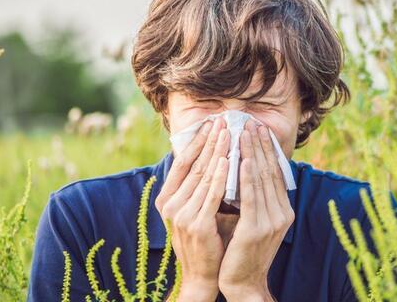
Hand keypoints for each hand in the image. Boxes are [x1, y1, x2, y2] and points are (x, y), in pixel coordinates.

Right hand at [155, 117, 230, 300]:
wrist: (203, 275)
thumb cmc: (205, 239)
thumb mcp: (196, 209)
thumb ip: (201, 187)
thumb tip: (215, 157)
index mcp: (167, 199)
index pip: (183, 163)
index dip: (197, 142)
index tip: (211, 123)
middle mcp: (170, 205)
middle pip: (194, 165)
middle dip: (210, 141)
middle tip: (223, 120)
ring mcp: (181, 215)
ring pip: (204, 176)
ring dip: (218, 152)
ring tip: (229, 133)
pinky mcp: (197, 225)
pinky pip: (212, 194)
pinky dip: (221, 176)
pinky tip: (229, 160)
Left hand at [218, 120, 294, 300]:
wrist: (243, 283)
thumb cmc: (243, 252)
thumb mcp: (254, 222)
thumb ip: (255, 200)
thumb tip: (248, 172)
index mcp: (283, 211)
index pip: (275, 174)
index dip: (268, 150)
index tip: (260, 130)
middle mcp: (282, 214)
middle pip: (271, 172)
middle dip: (261, 146)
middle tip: (253, 123)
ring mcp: (271, 222)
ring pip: (261, 180)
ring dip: (254, 154)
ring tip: (246, 133)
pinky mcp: (256, 229)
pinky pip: (251, 197)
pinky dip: (248, 177)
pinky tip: (244, 160)